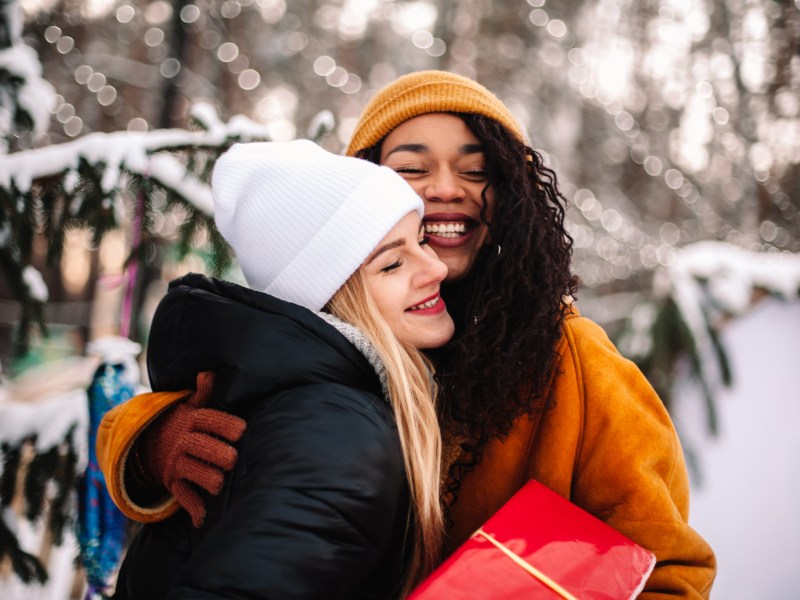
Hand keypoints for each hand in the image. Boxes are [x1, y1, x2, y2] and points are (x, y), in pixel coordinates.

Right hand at [138, 371, 245, 526]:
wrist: (149, 443)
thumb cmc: (185, 422)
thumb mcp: (191, 406)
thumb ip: (204, 392)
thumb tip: (210, 373)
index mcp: (192, 420)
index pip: (209, 420)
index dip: (224, 425)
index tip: (241, 430)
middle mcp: (184, 441)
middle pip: (200, 446)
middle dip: (216, 453)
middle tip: (232, 459)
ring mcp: (177, 462)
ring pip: (192, 471)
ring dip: (206, 479)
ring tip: (218, 484)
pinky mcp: (174, 481)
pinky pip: (183, 495)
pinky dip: (193, 508)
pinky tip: (203, 518)